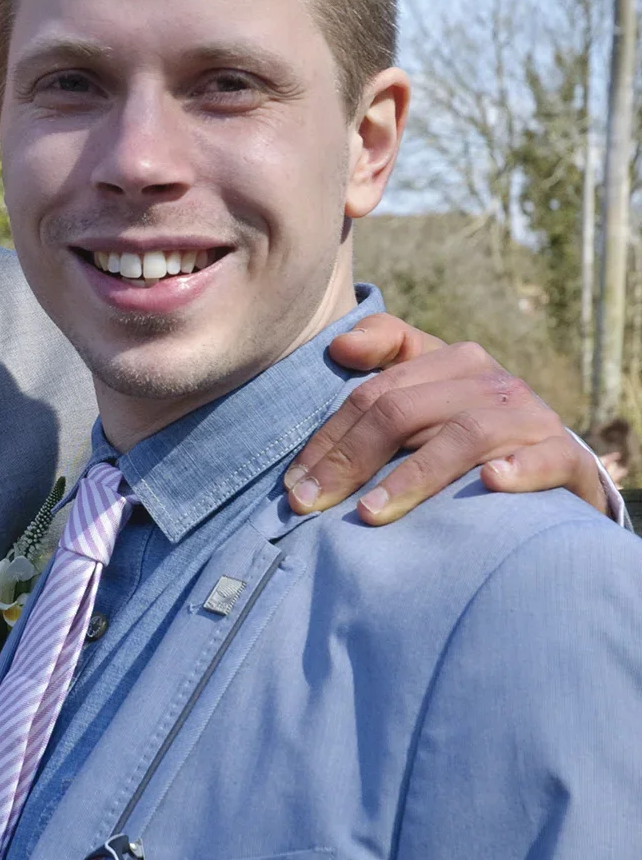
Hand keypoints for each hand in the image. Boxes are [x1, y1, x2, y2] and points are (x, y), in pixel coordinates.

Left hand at [285, 314, 609, 524]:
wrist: (558, 466)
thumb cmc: (476, 429)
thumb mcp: (433, 389)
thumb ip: (387, 355)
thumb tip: (339, 346)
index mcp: (454, 362)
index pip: (375, 395)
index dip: (329, 438)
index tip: (294, 484)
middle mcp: (492, 383)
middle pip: (406, 413)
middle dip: (351, 461)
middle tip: (311, 505)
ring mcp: (530, 419)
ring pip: (464, 436)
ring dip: (413, 476)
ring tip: (369, 513)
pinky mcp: (565, 457)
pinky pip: (543, 460)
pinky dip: (517, 470)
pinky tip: (490, 485)